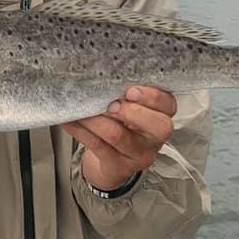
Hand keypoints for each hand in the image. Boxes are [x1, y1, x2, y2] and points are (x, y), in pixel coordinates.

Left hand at [62, 86, 176, 191]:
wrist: (113, 161)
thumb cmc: (122, 124)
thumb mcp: (130, 106)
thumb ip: (124, 92)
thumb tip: (101, 73)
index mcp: (162, 115)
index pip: (168, 104)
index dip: (152, 97)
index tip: (130, 91)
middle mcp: (154, 137)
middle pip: (159, 126)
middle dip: (132, 111)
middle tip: (111, 105)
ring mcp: (139, 154)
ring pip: (118, 135)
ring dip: (95, 119)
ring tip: (81, 109)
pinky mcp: (118, 166)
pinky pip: (97, 146)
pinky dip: (80, 130)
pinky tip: (70, 121)